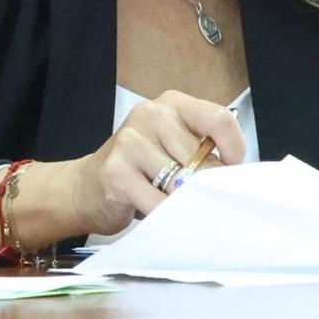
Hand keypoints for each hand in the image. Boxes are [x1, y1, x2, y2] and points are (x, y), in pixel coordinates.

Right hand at [67, 90, 244, 235]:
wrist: (85, 188)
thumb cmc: (139, 171)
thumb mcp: (173, 148)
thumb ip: (201, 151)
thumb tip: (232, 175)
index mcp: (172, 104)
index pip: (218, 119)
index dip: (233, 149)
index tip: (230, 169)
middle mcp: (150, 114)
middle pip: (200, 157)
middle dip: (203, 184)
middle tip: (192, 194)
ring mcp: (130, 141)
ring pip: (181, 182)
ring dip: (181, 201)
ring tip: (168, 200)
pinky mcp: (117, 171)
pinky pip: (158, 202)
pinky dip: (164, 214)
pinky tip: (156, 211)